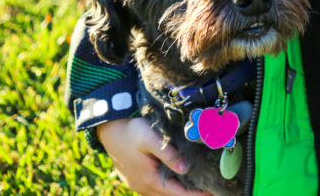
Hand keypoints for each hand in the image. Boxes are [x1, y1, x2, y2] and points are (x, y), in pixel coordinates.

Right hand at [96, 117, 211, 195]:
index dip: (194, 194)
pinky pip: (154, 190)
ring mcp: (137, 185)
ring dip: (177, 193)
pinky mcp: (134, 180)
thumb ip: (168, 154)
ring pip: (161, 195)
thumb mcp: (151, 139)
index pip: (177, 192)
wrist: (109, 129)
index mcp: (149, 179)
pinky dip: (167, 189)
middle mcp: (142, 186)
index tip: (211, 193)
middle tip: (208, 191)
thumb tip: (185, 169)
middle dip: (188, 195)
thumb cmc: (132, 131)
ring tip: (194, 188)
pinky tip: (175, 182)